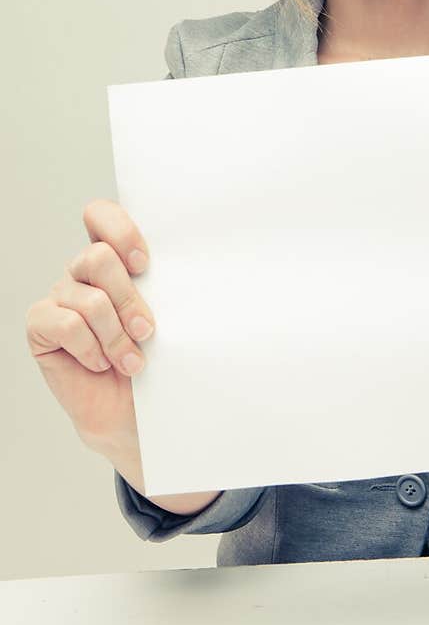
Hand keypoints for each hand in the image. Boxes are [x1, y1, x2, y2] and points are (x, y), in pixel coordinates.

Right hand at [25, 200, 155, 461]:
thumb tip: (190, 270)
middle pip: (97, 258)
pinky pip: (66, 325)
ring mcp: (59, 296)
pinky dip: (91, 349)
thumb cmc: (153, 357)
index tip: (144, 263)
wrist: (129, 409)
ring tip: (132, 361)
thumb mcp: (166, 315)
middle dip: (128, 299)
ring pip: (89, 299)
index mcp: (112, 256)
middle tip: (147, 331)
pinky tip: (101, 364)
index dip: (119, 231)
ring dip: (116, 335)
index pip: (100, 214)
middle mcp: (81, 271)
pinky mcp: (41, 325)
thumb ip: (163, 286)